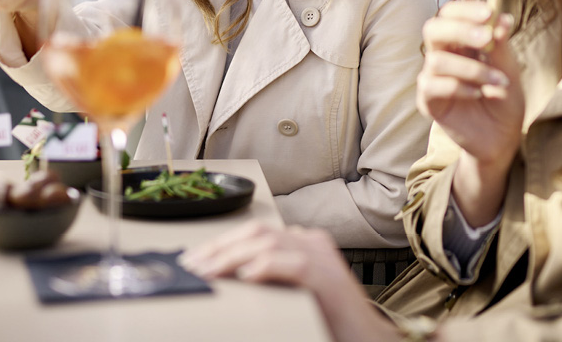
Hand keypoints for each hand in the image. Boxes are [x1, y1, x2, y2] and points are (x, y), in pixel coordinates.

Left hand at [182, 222, 401, 341]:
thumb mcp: (293, 292)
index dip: (222, 243)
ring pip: (270, 243)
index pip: (256, 232)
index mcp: (305, 242)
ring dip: (233, 256)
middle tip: (192, 266)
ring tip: (208, 271)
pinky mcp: (328, 279)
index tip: (195, 260)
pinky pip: (294, 265)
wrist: (369, 341)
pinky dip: (266, 267)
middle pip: (258, 233)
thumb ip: (270, 277)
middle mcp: (313, 242)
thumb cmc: (330, 321)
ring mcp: (322, 257)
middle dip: (220, 248)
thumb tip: (230, 276)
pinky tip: (245, 275)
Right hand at [417, 0, 523, 169]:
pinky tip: (478, 94)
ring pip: (436, 60)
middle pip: (433, 29)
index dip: (466, 9)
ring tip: (498, 82)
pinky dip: (459, 87)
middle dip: (460, 29)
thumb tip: (502, 18)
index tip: (490, 13)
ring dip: (472, 68)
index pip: (450, 14)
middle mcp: (442, 55)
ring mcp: (432, 78)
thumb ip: (501, 46)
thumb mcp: (509, 70)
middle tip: (487, 38)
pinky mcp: (428, 101)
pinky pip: (433, 86)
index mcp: (459, 41)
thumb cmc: (504, 100)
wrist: (502, 138)